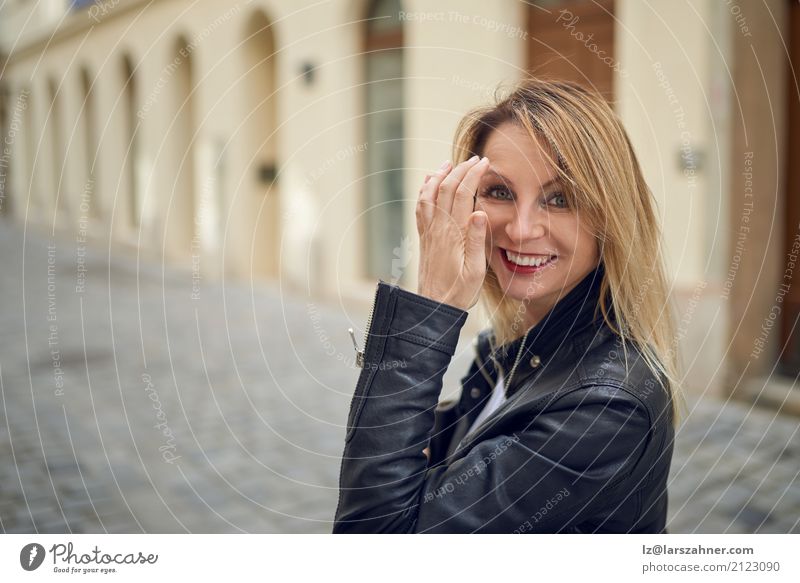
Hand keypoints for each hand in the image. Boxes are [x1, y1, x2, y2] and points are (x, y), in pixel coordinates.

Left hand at [415, 156, 489, 310]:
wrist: (433, 308)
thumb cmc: (458, 293)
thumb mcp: (475, 271)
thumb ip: (476, 241)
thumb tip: (479, 212)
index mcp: (454, 234)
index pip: (463, 194)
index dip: (473, 175)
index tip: (485, 163)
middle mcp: (439, 228)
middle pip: (447, 188)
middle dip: (461, 170)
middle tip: (475, 159)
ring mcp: (429, 232)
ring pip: (430, 195)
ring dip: (439, 176)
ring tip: (450, 163)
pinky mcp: (424, 238)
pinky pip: (420, 208)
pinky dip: (424, 191)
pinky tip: (428, 184)